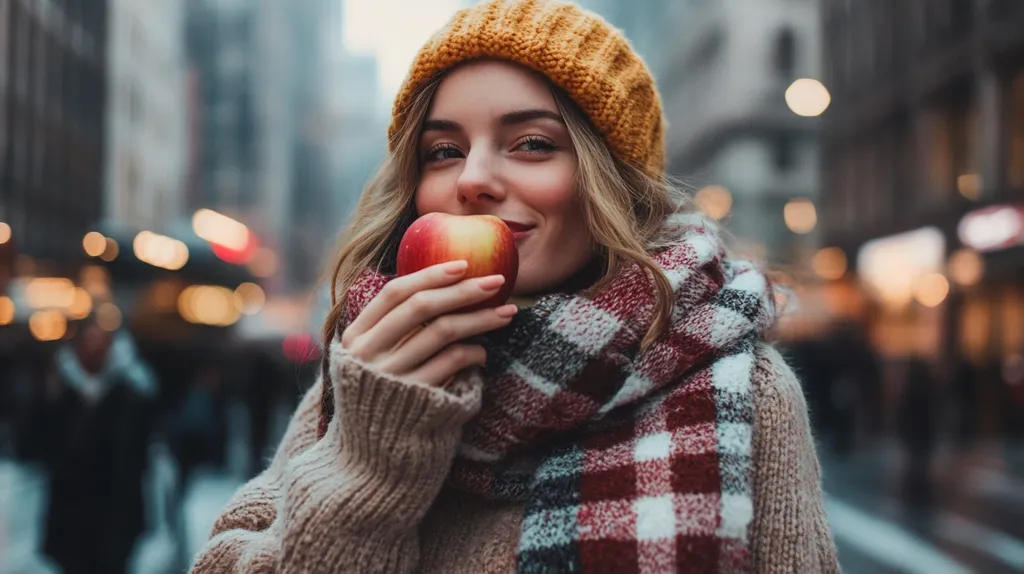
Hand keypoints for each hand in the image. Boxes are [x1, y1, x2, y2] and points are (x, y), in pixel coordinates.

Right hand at [340, 260, 517, 386]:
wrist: (371, 462)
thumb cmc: (382, 400)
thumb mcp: (372, 362)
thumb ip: (391, 330)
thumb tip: (439, 288)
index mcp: (355, 338)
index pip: (393, 294)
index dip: (429, 275)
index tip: (463, 264)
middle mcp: (368, 355)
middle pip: (421, 307)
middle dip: (463, 290)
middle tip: (497, 281)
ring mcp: (392, 378)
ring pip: (443, 332)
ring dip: (480, 319)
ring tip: (507, 313)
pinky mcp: (417, 398)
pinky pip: (453, 362)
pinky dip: (473, 353)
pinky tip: (483, 355)